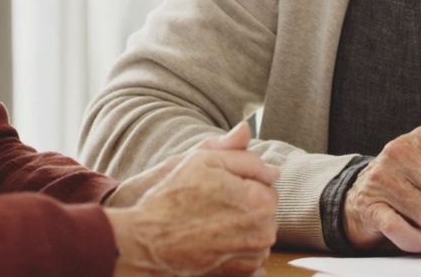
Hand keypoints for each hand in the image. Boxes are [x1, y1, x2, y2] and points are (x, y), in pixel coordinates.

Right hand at [107, 123, 279, 275]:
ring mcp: (253, 258)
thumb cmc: (173, 199)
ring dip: (242, 227)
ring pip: (257, 233)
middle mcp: (263, 232)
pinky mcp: (240, 275)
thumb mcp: (204, 159)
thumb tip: (272, 168)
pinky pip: (251, 259)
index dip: (242, 182)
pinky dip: (239, 251)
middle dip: (245, 205)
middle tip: (211, 203)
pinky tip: (217, 243)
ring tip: (210, 222)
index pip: (266, 185)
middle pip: (264, 211)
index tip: (218, 186)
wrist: (148, 242)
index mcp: (261, 201)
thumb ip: (243, 155)